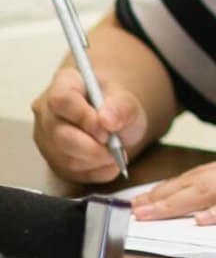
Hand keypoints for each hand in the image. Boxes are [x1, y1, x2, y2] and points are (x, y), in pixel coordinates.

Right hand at [31, 63, 147, 183]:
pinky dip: (95, 172)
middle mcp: (47, 112)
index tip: (106, 128)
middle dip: (92, 146)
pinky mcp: (52, 160)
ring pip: (64, 157)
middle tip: (115, 146)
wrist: (114, 120)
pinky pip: (71, 173)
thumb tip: (108, 121)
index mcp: (64, 84)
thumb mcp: (127, 100)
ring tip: (116, 153)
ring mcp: (46, 138)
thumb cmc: (115, 105)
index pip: (61, 100)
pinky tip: (109, 163)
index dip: (83, 116)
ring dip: (95, 160)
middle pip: (60, 134)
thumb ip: (122, 106)